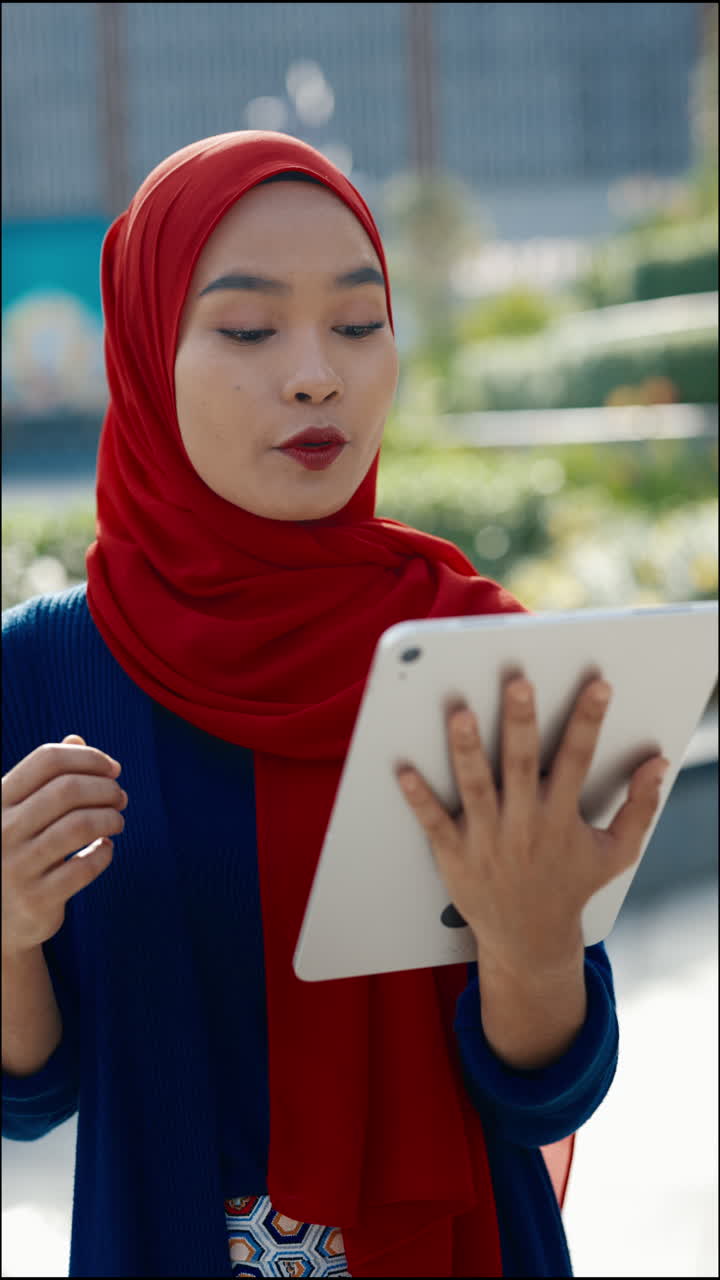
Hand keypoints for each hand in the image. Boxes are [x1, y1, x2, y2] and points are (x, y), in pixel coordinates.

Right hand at [2, 735, 126, 957]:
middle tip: (121, 797)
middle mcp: (2, 830)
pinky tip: (105, 850)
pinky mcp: (37, 899)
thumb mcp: (17, 811)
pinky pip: (85, 867)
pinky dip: (105, 854)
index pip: (47, 760)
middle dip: (106, 788)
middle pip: (68, 789)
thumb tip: (76, 738)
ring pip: (80, 825)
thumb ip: (43, 776)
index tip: (112, 768)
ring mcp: (17, 866)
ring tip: (116, 822)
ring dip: (110, 818)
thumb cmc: (14, 851)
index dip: (88, 757)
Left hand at [395, 676, 668, 975]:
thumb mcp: (616, 853)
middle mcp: (524, 825)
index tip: (597, 685)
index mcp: (561, 818)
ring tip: (461, 713)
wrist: (528, 940)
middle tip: (519, 683)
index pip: (578, 760)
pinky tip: (403, 770)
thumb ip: (639, 807)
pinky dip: (419, 798)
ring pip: (476, 787)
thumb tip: (658, 764)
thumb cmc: (570, 885)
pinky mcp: (454, 855)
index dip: (589, 721)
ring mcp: (487, 839)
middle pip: (522, 765)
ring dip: (468, 751)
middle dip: (521, 723)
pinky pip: (434, 823)